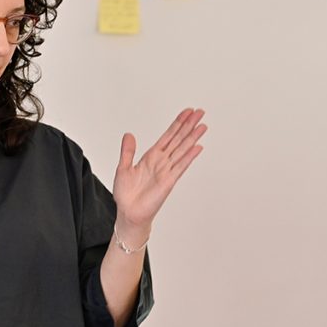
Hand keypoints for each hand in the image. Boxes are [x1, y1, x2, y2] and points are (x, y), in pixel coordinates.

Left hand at [111, 108, 206, 244]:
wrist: (129, 213)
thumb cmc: (126, 195)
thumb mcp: (123, 168)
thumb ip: (128, 151)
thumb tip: (129, 134)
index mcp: (151, 157)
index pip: (168, 136)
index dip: (177, 123)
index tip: (187, 112)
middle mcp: (161, 162)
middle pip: (178, 139)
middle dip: (189, 125)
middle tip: (200, 113)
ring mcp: (166, 171)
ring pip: (182, 149)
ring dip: (192, 137)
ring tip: (202, 126)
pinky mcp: (168, 181)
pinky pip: (180, 166)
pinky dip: (189, 157)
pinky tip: (197, 147)